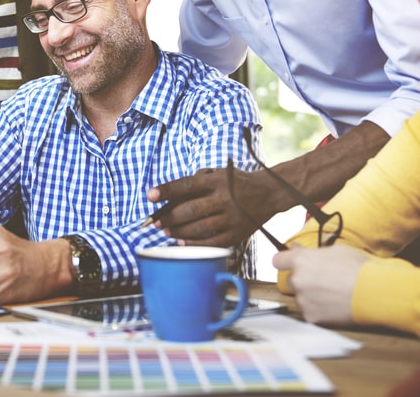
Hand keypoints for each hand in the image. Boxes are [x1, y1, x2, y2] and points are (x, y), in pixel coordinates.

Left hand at [146, 165, 266, 246]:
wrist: (269, 192)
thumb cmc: (236, 183)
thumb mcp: (218, 174)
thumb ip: (196, 182)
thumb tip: (170, 197)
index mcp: (217, 181)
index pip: (187, 185)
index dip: (167, 190)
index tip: (150, 196)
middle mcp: (224, 198)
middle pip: (190, 209)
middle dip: (169, 217)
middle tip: (157, 222)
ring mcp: (232, 217)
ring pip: (199, 228)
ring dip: (178, 231)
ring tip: (166, 231)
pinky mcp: (238, 233)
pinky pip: (212, 242)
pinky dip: (194, 244)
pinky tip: (182, 242)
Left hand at [272, 244, 369, 324]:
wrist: (372, 293)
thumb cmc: (357, 268)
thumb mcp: (335, 251)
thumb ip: (311, 251)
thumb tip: (295, 248)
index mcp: (301, 261)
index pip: (278, 260)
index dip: (285, 262)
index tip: (291, 264)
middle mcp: (297, 280)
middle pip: (290, 280)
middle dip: (301, 280)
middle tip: (321, 281)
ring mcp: (303, 300)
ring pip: (300, 297)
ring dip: (310, 296)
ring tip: (331, 294)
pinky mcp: (311, 317)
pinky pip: (309, 312)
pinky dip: (318, 310)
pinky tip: (333, 306)